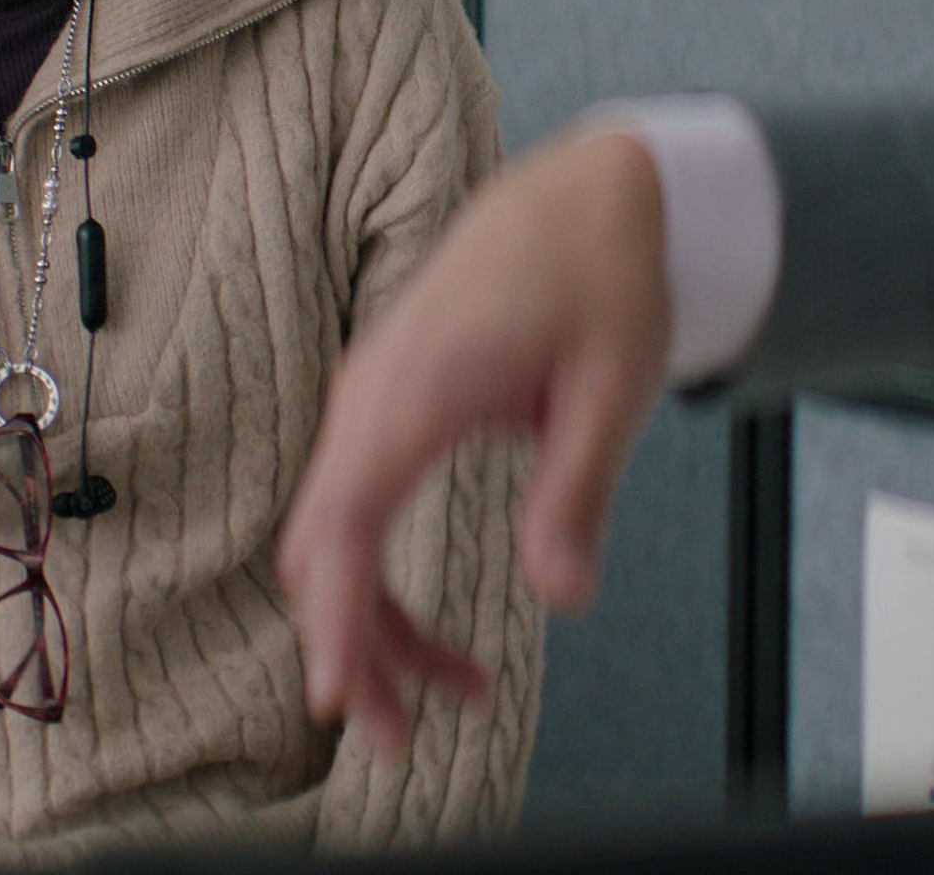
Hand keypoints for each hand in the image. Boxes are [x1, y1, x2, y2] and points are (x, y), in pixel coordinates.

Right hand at [276, 128, 678, 737]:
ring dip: (372, 622)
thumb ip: (577, 493)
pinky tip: (437, 630)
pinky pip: (355, 508)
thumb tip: (564, 593)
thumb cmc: (604, 275)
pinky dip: (377, 578)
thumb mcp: (614, 390)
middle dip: (352, 649)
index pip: (343, 522)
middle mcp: (373, 395)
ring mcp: (371, 399)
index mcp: (419, 389)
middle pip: (320, 547)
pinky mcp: (386, 407)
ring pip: (332, 537)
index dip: (333, 618)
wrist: (589, 194)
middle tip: (405, 739)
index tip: (337, 695)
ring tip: (455, 692)